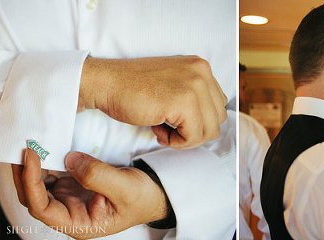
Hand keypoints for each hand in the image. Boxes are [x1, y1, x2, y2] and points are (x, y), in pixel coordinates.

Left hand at [12, 150, 167, 238]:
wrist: (154, 194)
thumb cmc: (142, 199)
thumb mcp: (125, 188)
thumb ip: (98, 176)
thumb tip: (70, 159)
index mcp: (77, 224)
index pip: (41, 209)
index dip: (31, 183)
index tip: (31, 157)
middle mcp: (67, 214)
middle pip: (32, 197)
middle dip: (23, 173)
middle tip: (22, 145)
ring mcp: (67, 199)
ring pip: (37, 185)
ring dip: (29, 166)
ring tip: (27, 142)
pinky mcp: (72, 185)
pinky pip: (49, 174)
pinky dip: (43, 160)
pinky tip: (41, 146)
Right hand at [79, 55, 227, 149]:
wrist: (105, 83)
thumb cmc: (133, 89)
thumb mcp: (173, 83)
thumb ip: (194, 95)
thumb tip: (211, 123)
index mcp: (201, 67)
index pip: (218, 106)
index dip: (196, 120)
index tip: (172, 117)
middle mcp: (202, 72)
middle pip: (218, 120)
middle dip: (193, 130)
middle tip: (166, 125)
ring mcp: (194, 85)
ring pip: (209, 131)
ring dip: (184, 137)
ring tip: (161, 127)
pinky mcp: (183, 102)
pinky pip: (193, 137)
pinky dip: (174, 142)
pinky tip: (156, 129)